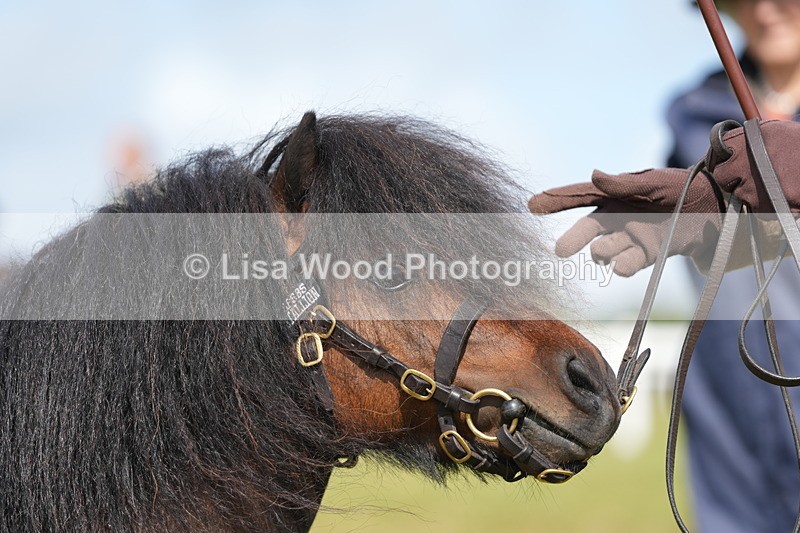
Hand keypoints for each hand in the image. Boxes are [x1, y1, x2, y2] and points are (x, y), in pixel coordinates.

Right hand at [529, 169, 721, 275]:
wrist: (718, 207)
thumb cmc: (685, 186)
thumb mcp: (653, 183)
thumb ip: (622, 184)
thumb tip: (594, 176)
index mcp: (616, 193)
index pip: (580, 196)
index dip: (556, 200)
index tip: (531, 205)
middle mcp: (620, 216)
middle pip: (588, 229)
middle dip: (573, 239)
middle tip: (559, 250)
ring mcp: (632, 236)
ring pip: (607, 250)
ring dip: (605, 252)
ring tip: (607, 252)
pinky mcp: (648, 254)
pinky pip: (628, 264)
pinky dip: (624, 266)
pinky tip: (623, 266)